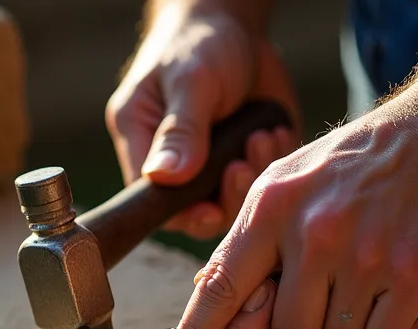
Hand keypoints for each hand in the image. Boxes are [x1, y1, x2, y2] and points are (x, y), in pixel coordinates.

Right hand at [105, 4, 301, 239]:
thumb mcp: (190, 80)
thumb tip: (165, 179)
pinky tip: (275, 131)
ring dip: (253, 178)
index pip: (152, 200)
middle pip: (195, 211)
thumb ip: (180, 130)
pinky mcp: (247, 159)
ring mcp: (213, 165)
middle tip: (242, 162)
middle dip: (225, 197)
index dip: (181, 213)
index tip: (209, 207)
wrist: (236, 26)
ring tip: (261, 137)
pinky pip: (262, 182)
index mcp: (142, 144)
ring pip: (233, 202)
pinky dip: (273, 163)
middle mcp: (174, 164)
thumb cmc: (199, 44)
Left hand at [170, 93, 417, 328]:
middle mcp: (311, 232)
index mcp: (270, 208)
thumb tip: (210, 305)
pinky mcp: (412, 272)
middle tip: (321, 318)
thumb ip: (250, 242)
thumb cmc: (360, 164)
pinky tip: (395, 301)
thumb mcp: (288, 182)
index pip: (218, 289)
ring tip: (362, 296)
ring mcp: (364, 254)